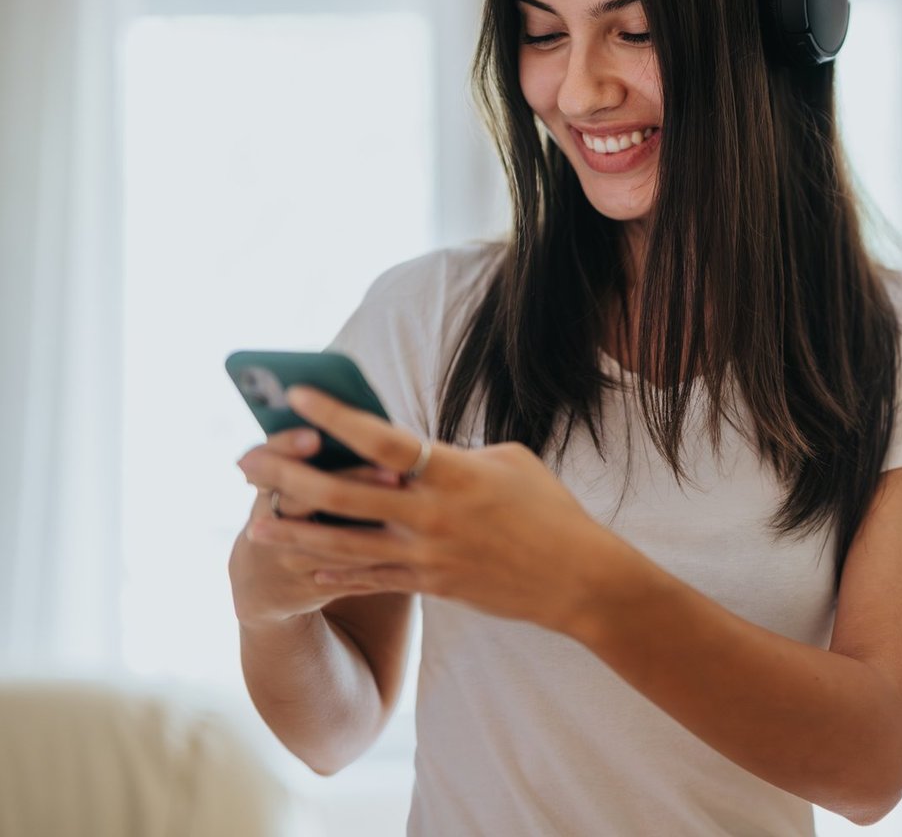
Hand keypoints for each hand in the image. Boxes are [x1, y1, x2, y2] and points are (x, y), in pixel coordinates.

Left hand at [238, 386, 617, 633]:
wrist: (578, 579)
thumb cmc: (549, 510)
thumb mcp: (508, 461)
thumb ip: (453, 457)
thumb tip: (408, 455)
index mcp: (454, 472)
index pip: (383, 439)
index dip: (337, 416)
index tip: (297, 395)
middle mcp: (432, 514)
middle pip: (344, 493)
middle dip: (288, 477)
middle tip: (245, 463)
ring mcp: (428, 554)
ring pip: (344, 544)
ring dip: (294, 533)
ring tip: (254, 523)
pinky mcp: (431, 585)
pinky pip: (371, 579)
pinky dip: (336, 573)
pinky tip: (304, 567)